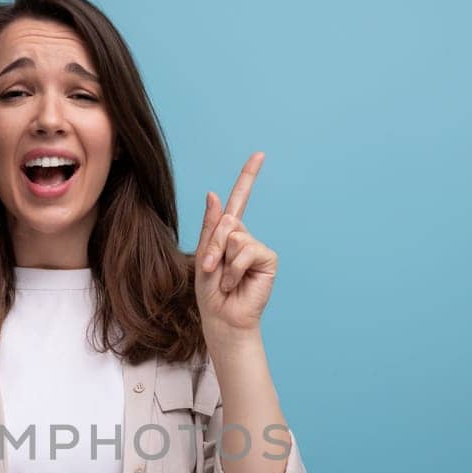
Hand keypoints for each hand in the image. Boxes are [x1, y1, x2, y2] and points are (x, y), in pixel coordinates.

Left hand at [194, 152, 278, 338]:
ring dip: (223, 260)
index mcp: (227, 234)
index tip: (259, 154)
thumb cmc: (210, 292)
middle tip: (212, 269)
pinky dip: (235, 269)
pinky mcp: (268, 259)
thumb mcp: (203, 256)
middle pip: (227, 221)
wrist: (222, 318)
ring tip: (226, 280)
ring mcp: (257, 247)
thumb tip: (213, 193)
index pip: (238, 200)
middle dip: (213, 246)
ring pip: (235, 236)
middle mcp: (244, 237)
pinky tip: (236, 283)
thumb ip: (210, 226)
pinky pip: (247, 250)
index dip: (248, 177)